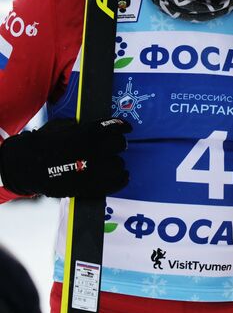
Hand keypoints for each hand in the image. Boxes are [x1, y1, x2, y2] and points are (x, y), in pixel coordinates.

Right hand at [0, 117, 129, 197]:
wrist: (26, 166)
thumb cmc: (41, 144)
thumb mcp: (61, 127)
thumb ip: (81, 127)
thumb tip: (93, 128)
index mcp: (87, 132)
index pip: (114, 127)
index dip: (123, 126)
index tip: (126, 128)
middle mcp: (94, 150)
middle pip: (119, 144)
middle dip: (118, 144)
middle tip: (116, 145)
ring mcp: (94, 169)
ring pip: (118, 164)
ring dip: (116, 162)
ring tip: (112, 163)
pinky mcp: (91, 186)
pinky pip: (116, 183)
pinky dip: (121, 179)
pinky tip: (122, 176)